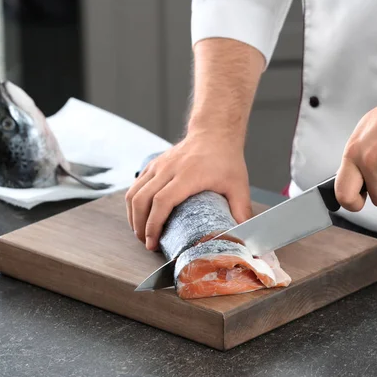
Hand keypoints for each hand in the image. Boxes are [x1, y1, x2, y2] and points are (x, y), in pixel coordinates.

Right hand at [125, 133, 251, 250]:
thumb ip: (241, 210)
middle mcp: (169, 169)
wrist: (215, 133)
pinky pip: (136, 185)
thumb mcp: (238, 185)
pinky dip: (133, 203)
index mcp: (188, 175)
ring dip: (133, 216)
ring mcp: (159, 165)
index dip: (154, 224)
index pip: (162, 201)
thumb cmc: (226, 160)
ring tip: (141, 233)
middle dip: (140, 225)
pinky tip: (139, 216)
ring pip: (134, 192)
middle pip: (142, 199)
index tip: (152, 242)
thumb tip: (244, 234)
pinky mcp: (154, 164)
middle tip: (147, 243)